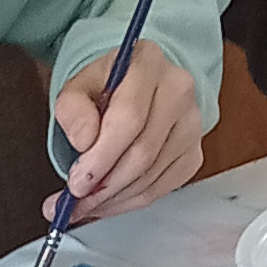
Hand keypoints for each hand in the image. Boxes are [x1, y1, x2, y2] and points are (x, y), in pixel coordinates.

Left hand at [49, 38, 203, 217]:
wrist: (135, 90)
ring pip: (152, 176)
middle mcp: (178, 91)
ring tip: (87, 204)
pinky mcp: (193, 154)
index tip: (77, 182)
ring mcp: (192, 125)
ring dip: (115, 198)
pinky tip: (109, 201)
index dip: (101, 156)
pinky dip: (131, 201)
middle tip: (78, 200)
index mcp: (148, 63)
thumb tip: (83, 141)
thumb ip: (72, 108)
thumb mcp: (78, 86)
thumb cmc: (106, 88)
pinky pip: (162, 188)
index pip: (129, 118)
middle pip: (143, 152)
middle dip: (106, 184)